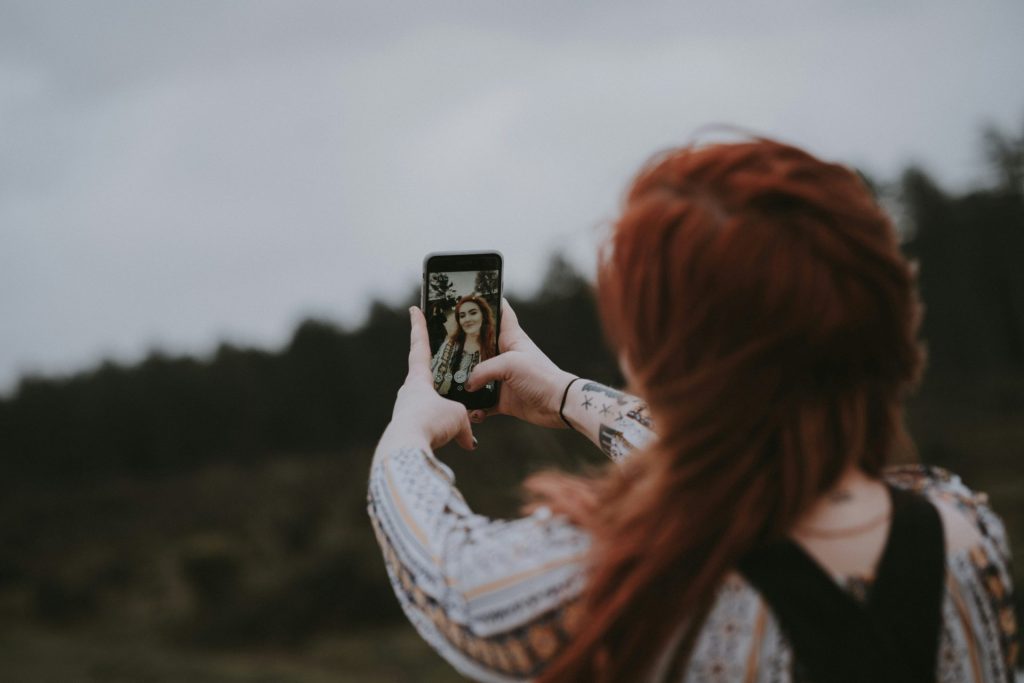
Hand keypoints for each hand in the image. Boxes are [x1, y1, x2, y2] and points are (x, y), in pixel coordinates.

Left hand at [382, 307, 476, 451]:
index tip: (413, 310)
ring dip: (444, 412)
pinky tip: (455, 442)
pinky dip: (443, 432)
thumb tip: (468, 441)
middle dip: (438, 379)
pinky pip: (429, 427)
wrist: (408, 448)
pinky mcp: (408, 431)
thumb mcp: (457, 418)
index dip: (418, 327)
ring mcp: (406, 412)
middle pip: (425, 378)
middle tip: (451, 377)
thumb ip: (466, 424)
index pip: (419, 346)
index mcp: (418, 379)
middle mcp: (408, 392)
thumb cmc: (431, 421)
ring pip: (429, 406)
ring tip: (460, 420)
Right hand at [464, 299, 575, 428]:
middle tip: (444, 350)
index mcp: (511, 338)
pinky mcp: (503, 398)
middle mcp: (505, 356)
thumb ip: (483, 371)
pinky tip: (474, 412)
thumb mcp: (510, 364)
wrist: (558, 405)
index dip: (488, 302)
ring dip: (465, 384)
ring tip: (454, 388)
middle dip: (462, 349)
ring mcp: (503, 378)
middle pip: (479, 347)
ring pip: (477, 377)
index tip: (470, 297)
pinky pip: (483, 403)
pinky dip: (477, 408)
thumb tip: (467, 384)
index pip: (501, 312)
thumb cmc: (540, 376)